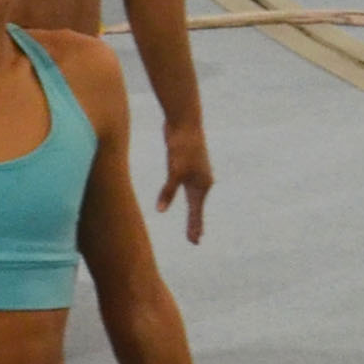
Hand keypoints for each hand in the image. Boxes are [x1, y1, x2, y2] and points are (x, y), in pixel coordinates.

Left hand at [157, 120, 214, 244]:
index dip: (194, 227)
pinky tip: (185, 197)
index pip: (196, 212)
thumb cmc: (182, 146)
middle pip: (197, 207)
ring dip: (193, 211)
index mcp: (202, 185)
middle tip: (195, 240)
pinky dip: (185, 197)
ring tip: (193, 224)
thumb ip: (168, 191)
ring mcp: (195, 173)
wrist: (185, 121)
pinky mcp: (186, 165)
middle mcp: (202, 180)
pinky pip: (185, 187)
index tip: (194, 242)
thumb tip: (161, 211)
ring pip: (192, 197)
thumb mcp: (174, 170)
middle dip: (195, 224)